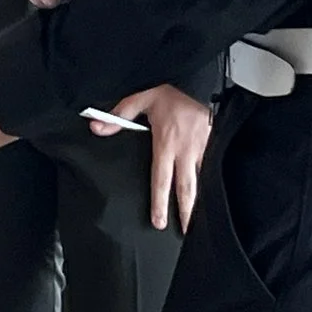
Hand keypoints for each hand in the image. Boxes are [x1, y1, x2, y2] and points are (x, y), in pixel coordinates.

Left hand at [91, 85, 211, 230]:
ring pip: (202, 181)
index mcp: (166, 143)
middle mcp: (185, 150)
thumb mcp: (142, 98)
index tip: (159, 222)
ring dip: (201, 201)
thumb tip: (97, 127)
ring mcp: (203, 149)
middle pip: (186, 188)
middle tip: (186, 232)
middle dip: (186, 212)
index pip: (162, 180)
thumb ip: (119, 116)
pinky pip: (212, 168)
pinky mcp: (214, 144)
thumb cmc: (171, 91)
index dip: (161, 203)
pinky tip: (212, 195)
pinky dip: (211, 183)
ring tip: (200, 221)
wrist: (200, 80)